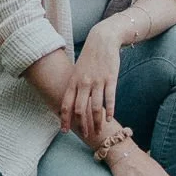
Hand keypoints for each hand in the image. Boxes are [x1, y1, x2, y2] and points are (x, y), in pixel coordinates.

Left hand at [59, 23, 121, 139]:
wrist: (103, 40)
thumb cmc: (89, 57)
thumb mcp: (77, 70)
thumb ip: (74, 86)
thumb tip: (71, 103)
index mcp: (73, 81)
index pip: (65, 104)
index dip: (64, 119)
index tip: (65, 131)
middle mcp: (83, 83)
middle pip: (80, 109)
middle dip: (82, 125)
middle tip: (86, 135)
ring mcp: (97, 81)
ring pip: (95, 107)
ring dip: (98, 122)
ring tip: (100, 131)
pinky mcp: (110, 78)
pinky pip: (109, 98)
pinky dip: (110, 110)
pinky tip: (110, 119)